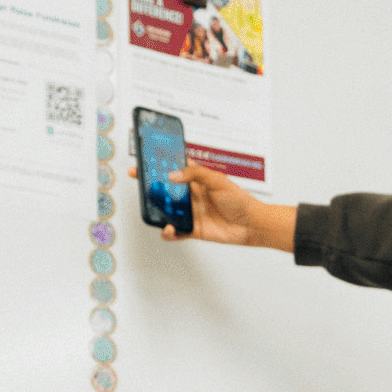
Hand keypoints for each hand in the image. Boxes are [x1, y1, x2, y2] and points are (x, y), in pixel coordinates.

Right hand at [159, 162, 292, 249]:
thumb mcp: (218, 180)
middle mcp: (192, 196)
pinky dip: (169, 232)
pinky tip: (169, 228)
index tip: (147, 159)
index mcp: (197, 180)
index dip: (161, 164)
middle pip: (166, 189)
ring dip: (157, 209)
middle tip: (139, 179)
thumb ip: (195, 174)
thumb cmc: (240, 200)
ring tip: (152, 205)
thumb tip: (173, 175)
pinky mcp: (193, 229)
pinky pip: (176, 231)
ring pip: (167, 210)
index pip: (175, 169)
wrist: (252, 224)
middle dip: (151, 185)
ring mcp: (192, 212)